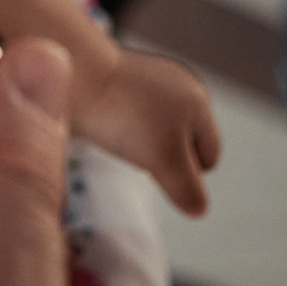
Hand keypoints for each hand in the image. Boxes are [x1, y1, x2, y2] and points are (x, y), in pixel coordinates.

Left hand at [70, 45, 219, 216]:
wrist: (76, 76)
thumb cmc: (124, 117)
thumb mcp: (165, 161)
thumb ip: (187, 189)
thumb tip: (199, 209)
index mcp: (199, 101)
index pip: (209, 157)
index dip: (187, 174)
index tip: (157, 165)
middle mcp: (181, 84)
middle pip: (186, 142)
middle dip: (167, 157)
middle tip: (140, 151)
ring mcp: (153, 78)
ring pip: (159, 130)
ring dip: (145, 144)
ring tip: (122, 137)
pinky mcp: (125, 79)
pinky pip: (136, 116)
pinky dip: (127, 127)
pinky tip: (109, 124)